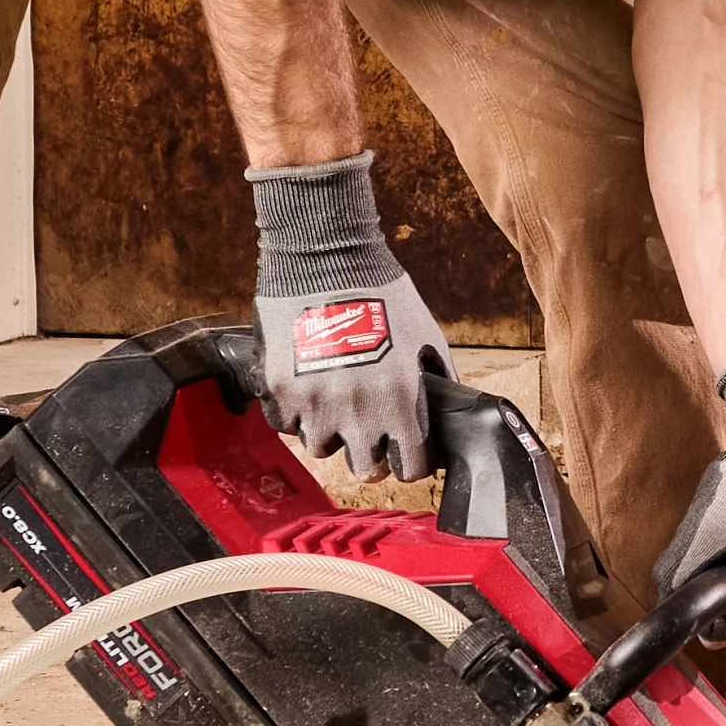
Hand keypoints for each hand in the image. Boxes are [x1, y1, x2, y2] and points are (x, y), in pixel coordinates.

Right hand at [250, 153, 449, 480]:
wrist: (326, 257)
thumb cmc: (382, 291)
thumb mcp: (426, 334)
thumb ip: (438, 376)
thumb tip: (444, 405)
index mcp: (400, 401)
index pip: (410, 467)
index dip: (410, 462)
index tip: (404, 452)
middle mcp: (358, 411)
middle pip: (364, 468)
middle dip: (369, 453)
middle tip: (366, 432)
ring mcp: (316, 403)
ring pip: (321, 449)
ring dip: (329, 433)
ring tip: (333, 405)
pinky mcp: (281, 390)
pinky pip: (286, 424)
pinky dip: (295, 413)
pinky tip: (305, 390)